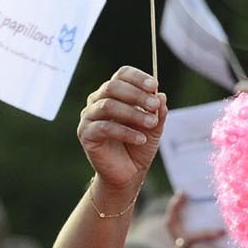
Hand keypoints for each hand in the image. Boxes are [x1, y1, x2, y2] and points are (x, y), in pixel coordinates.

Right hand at [77, 67, 164, 191]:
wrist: (128, 172)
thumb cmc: (139, 144)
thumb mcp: (154, 127)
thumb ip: (157, 111)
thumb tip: (161, 95)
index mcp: (114, 93)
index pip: (122, 74)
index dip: (137, 77)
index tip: (154, 86)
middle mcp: (98, 101)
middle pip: (112, 86)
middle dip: (136, 94)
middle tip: (154, 105)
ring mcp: (89, 117)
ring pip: (108, 105)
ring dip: (133, 113)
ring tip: (152, 123)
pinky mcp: (86, 134)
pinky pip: (104, 128)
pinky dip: (125, 132)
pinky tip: (141, 139)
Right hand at [166, 192, 230, 247]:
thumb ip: (218, 239)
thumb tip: (228, 218)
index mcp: (186, 244)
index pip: (177, 221)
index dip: (178, 205)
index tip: (185, 190)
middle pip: (171, 225)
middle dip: (176, 208)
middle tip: (184, 194)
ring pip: (187, 239)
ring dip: (206, 234)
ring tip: (222, 233)